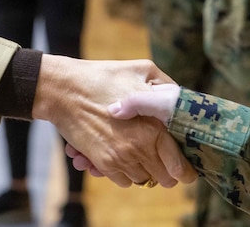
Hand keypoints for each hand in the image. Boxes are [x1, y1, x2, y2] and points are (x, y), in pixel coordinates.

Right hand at [67, 84, 182, 176]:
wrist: (64, 89)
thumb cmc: (102, 76)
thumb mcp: (142, 69)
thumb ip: (165, 85)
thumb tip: (178, 97)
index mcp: (154, 128)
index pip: (179, 165)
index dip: (185, 170)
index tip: (185, 169)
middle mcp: (139, 148)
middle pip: (164, 179)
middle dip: (165, 171)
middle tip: (161, 158)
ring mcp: (120, 158)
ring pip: (143, 180)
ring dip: (143, 170)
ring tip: (136, 152)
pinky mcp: (103, 163)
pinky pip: (123, 180)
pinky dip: (123, 172)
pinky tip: (118, 153)